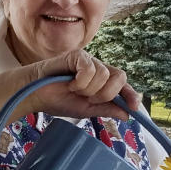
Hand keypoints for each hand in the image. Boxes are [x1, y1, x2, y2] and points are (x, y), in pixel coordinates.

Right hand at [14, 50, 140, 121]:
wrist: (36, 95)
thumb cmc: (58, 100)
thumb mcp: (86, 110)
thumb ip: (106, 110)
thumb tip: (127, 115)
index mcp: (103, 82)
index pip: (124, 85)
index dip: (131, 94)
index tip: (134, 107)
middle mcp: (99, 69)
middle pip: (120, 77)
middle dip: (107, 94)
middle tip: (90, 99)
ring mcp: (89, 60)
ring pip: (104, 75)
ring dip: (89, 89)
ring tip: (75, 91)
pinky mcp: (77, 55)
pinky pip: (90, 69)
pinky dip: (81, 81)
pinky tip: (70, 83)